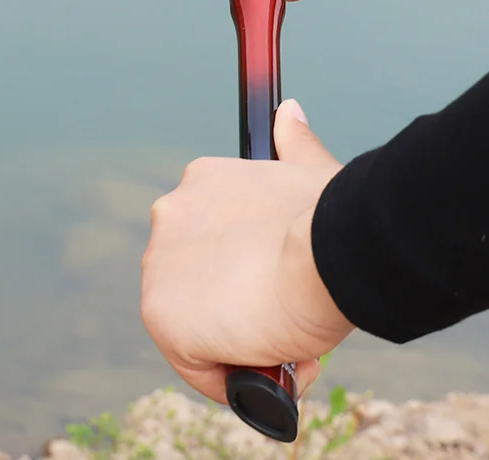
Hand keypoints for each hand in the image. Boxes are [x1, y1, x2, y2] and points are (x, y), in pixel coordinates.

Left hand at [140, 101, 352, 403]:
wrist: (325, 253)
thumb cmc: (330, 218)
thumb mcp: (309, 170)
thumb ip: (294, 143)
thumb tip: (290, 111)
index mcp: (199, 185)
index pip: (214, 245)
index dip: (254, 276)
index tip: (288, 287)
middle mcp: (168, 217)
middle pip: (203, 287)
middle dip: (246, 311)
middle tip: (293, 318)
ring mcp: (158, 266)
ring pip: (199, 328)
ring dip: (243, 343)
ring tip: (289, 338)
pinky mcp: (160, 316)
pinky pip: (196, 366)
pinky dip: (234, 378)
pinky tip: (274, 360)